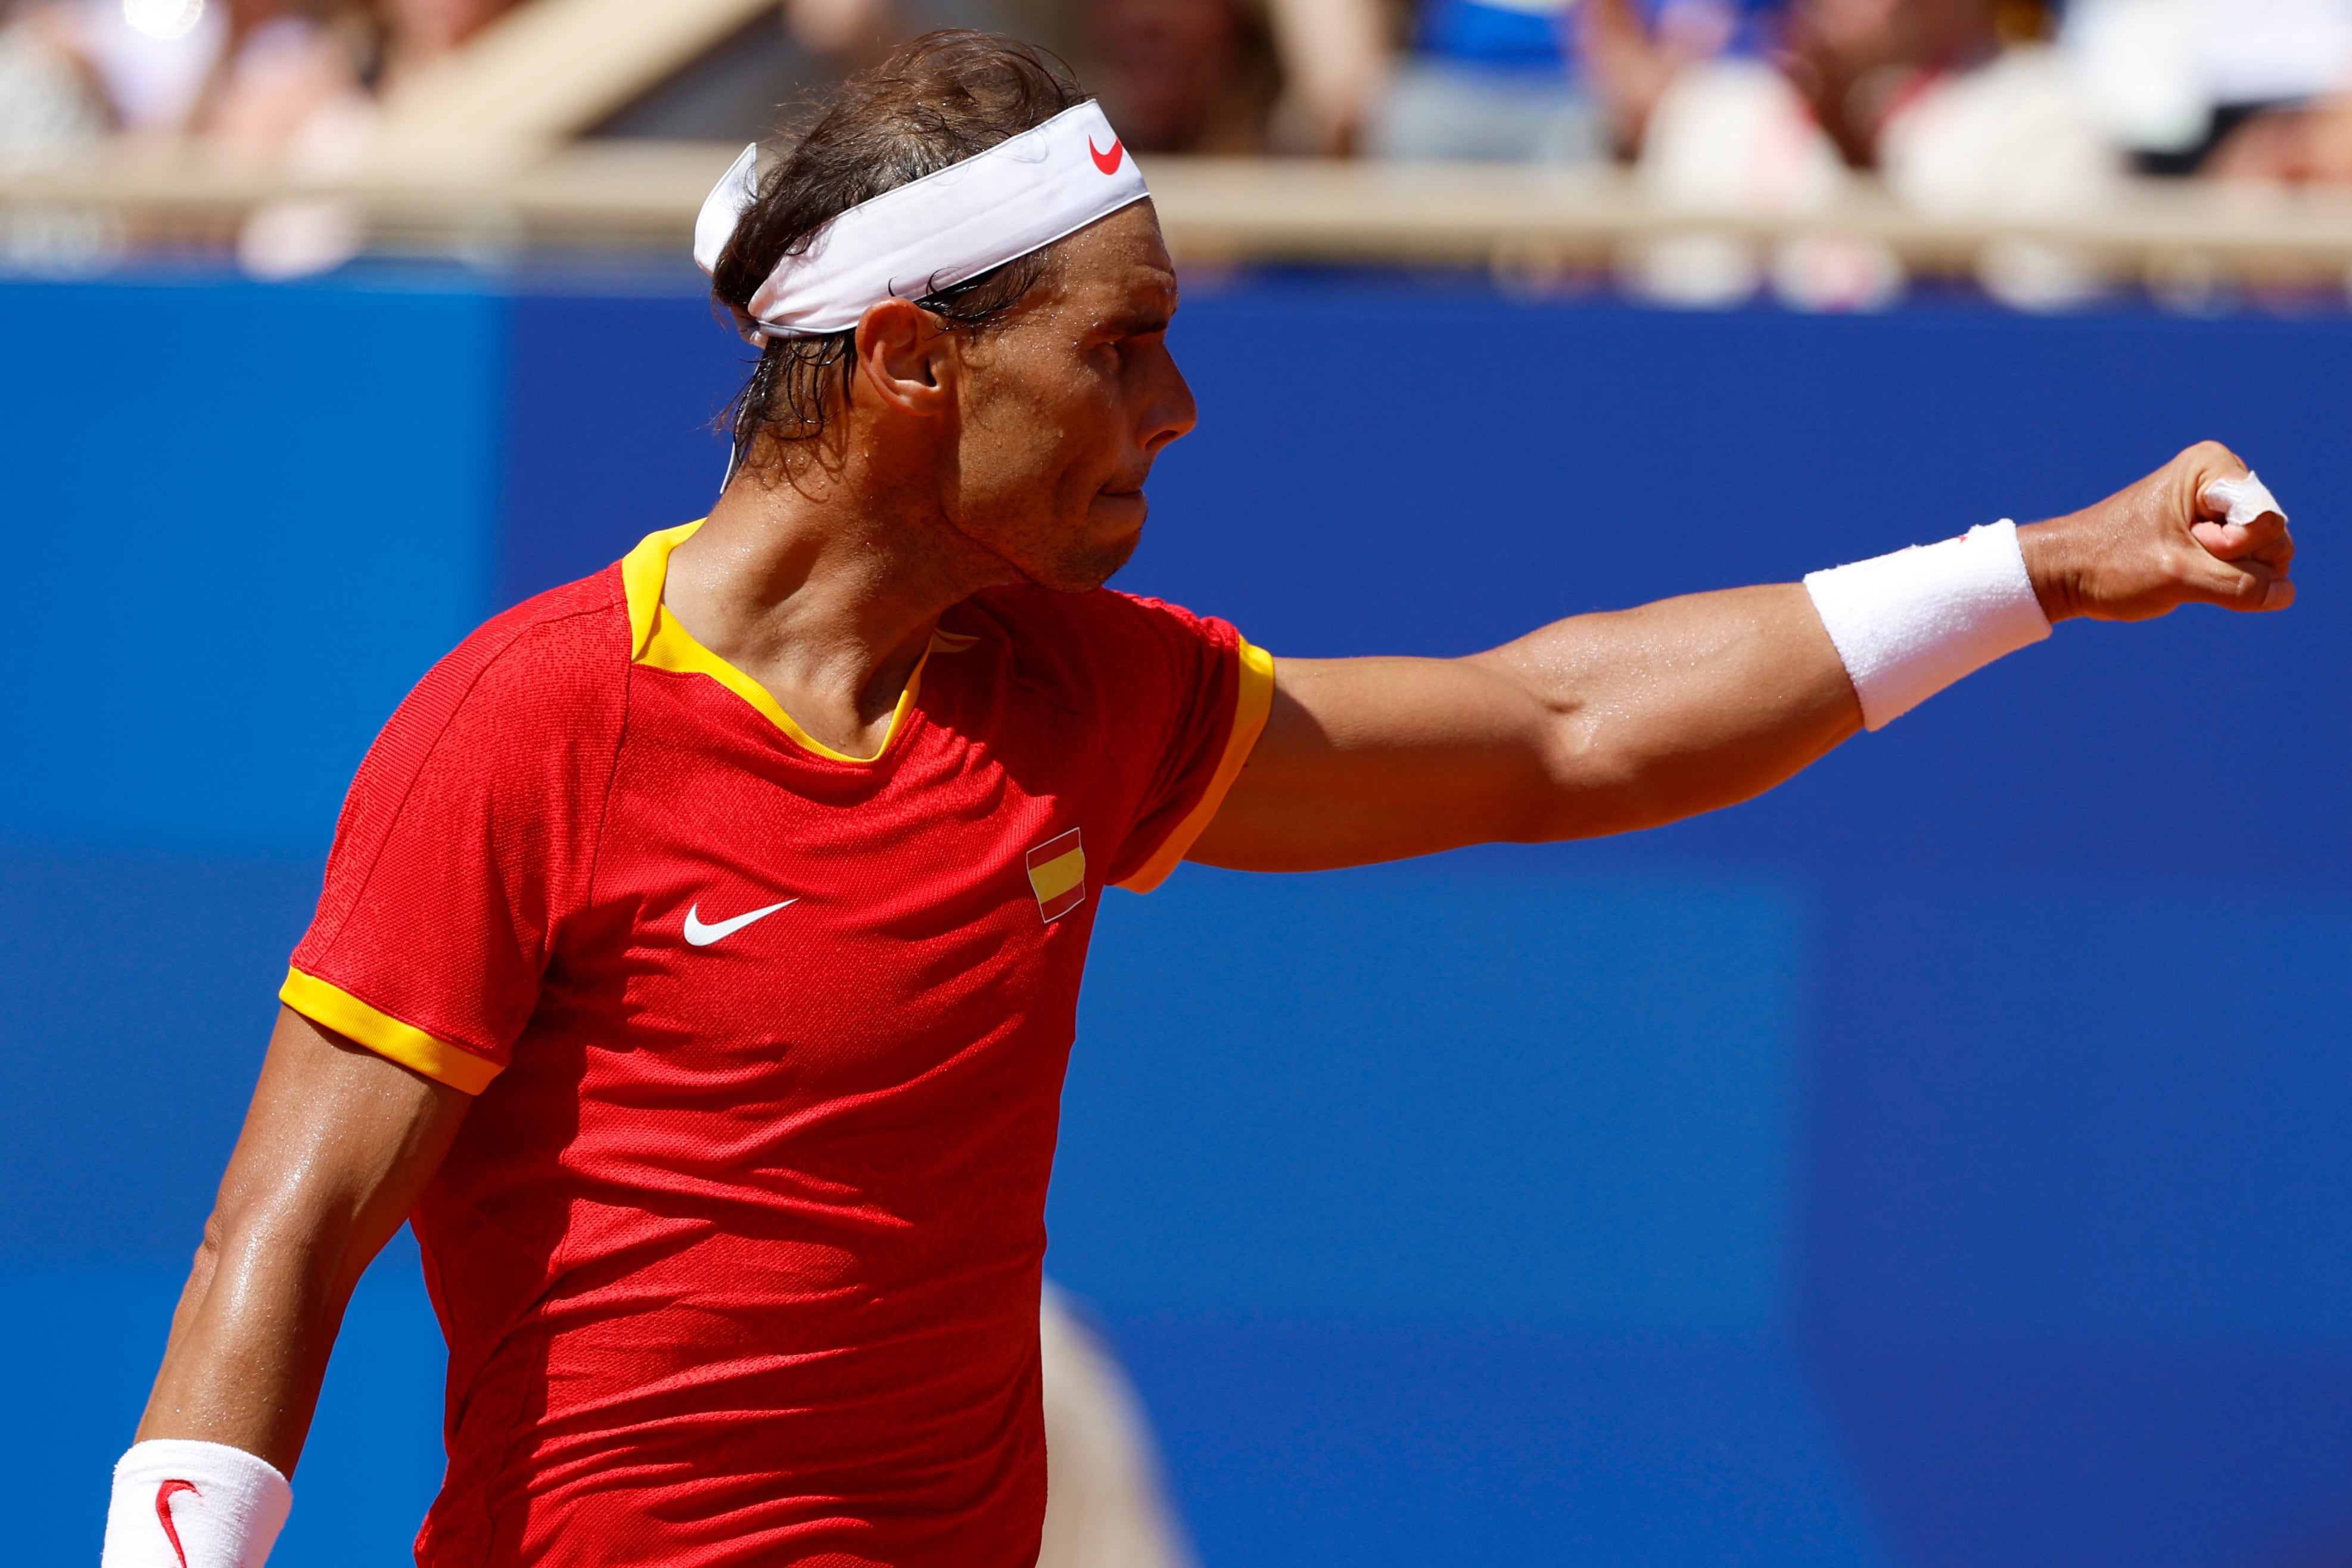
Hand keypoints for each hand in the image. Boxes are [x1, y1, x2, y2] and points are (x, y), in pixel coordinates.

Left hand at [2018, 441, 2296, 622]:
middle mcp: (2222, 480)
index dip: (2231, 546)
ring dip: (2223, 574)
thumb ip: (2241, 586)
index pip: (2267, 522)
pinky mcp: (2213, 534)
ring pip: (2262, 557)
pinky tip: (2181, 571)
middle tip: (2176, 557)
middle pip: (2272, 539)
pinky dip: (2218, 580)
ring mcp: (2219, 509)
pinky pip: (2244, 567)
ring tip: (2175, 563)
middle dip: (2230, 561)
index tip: (2184, 541)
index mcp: (2213, 467)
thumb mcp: (2178, 577)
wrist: (2064, 572)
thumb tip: (2286, 594)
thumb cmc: (2110, 565)